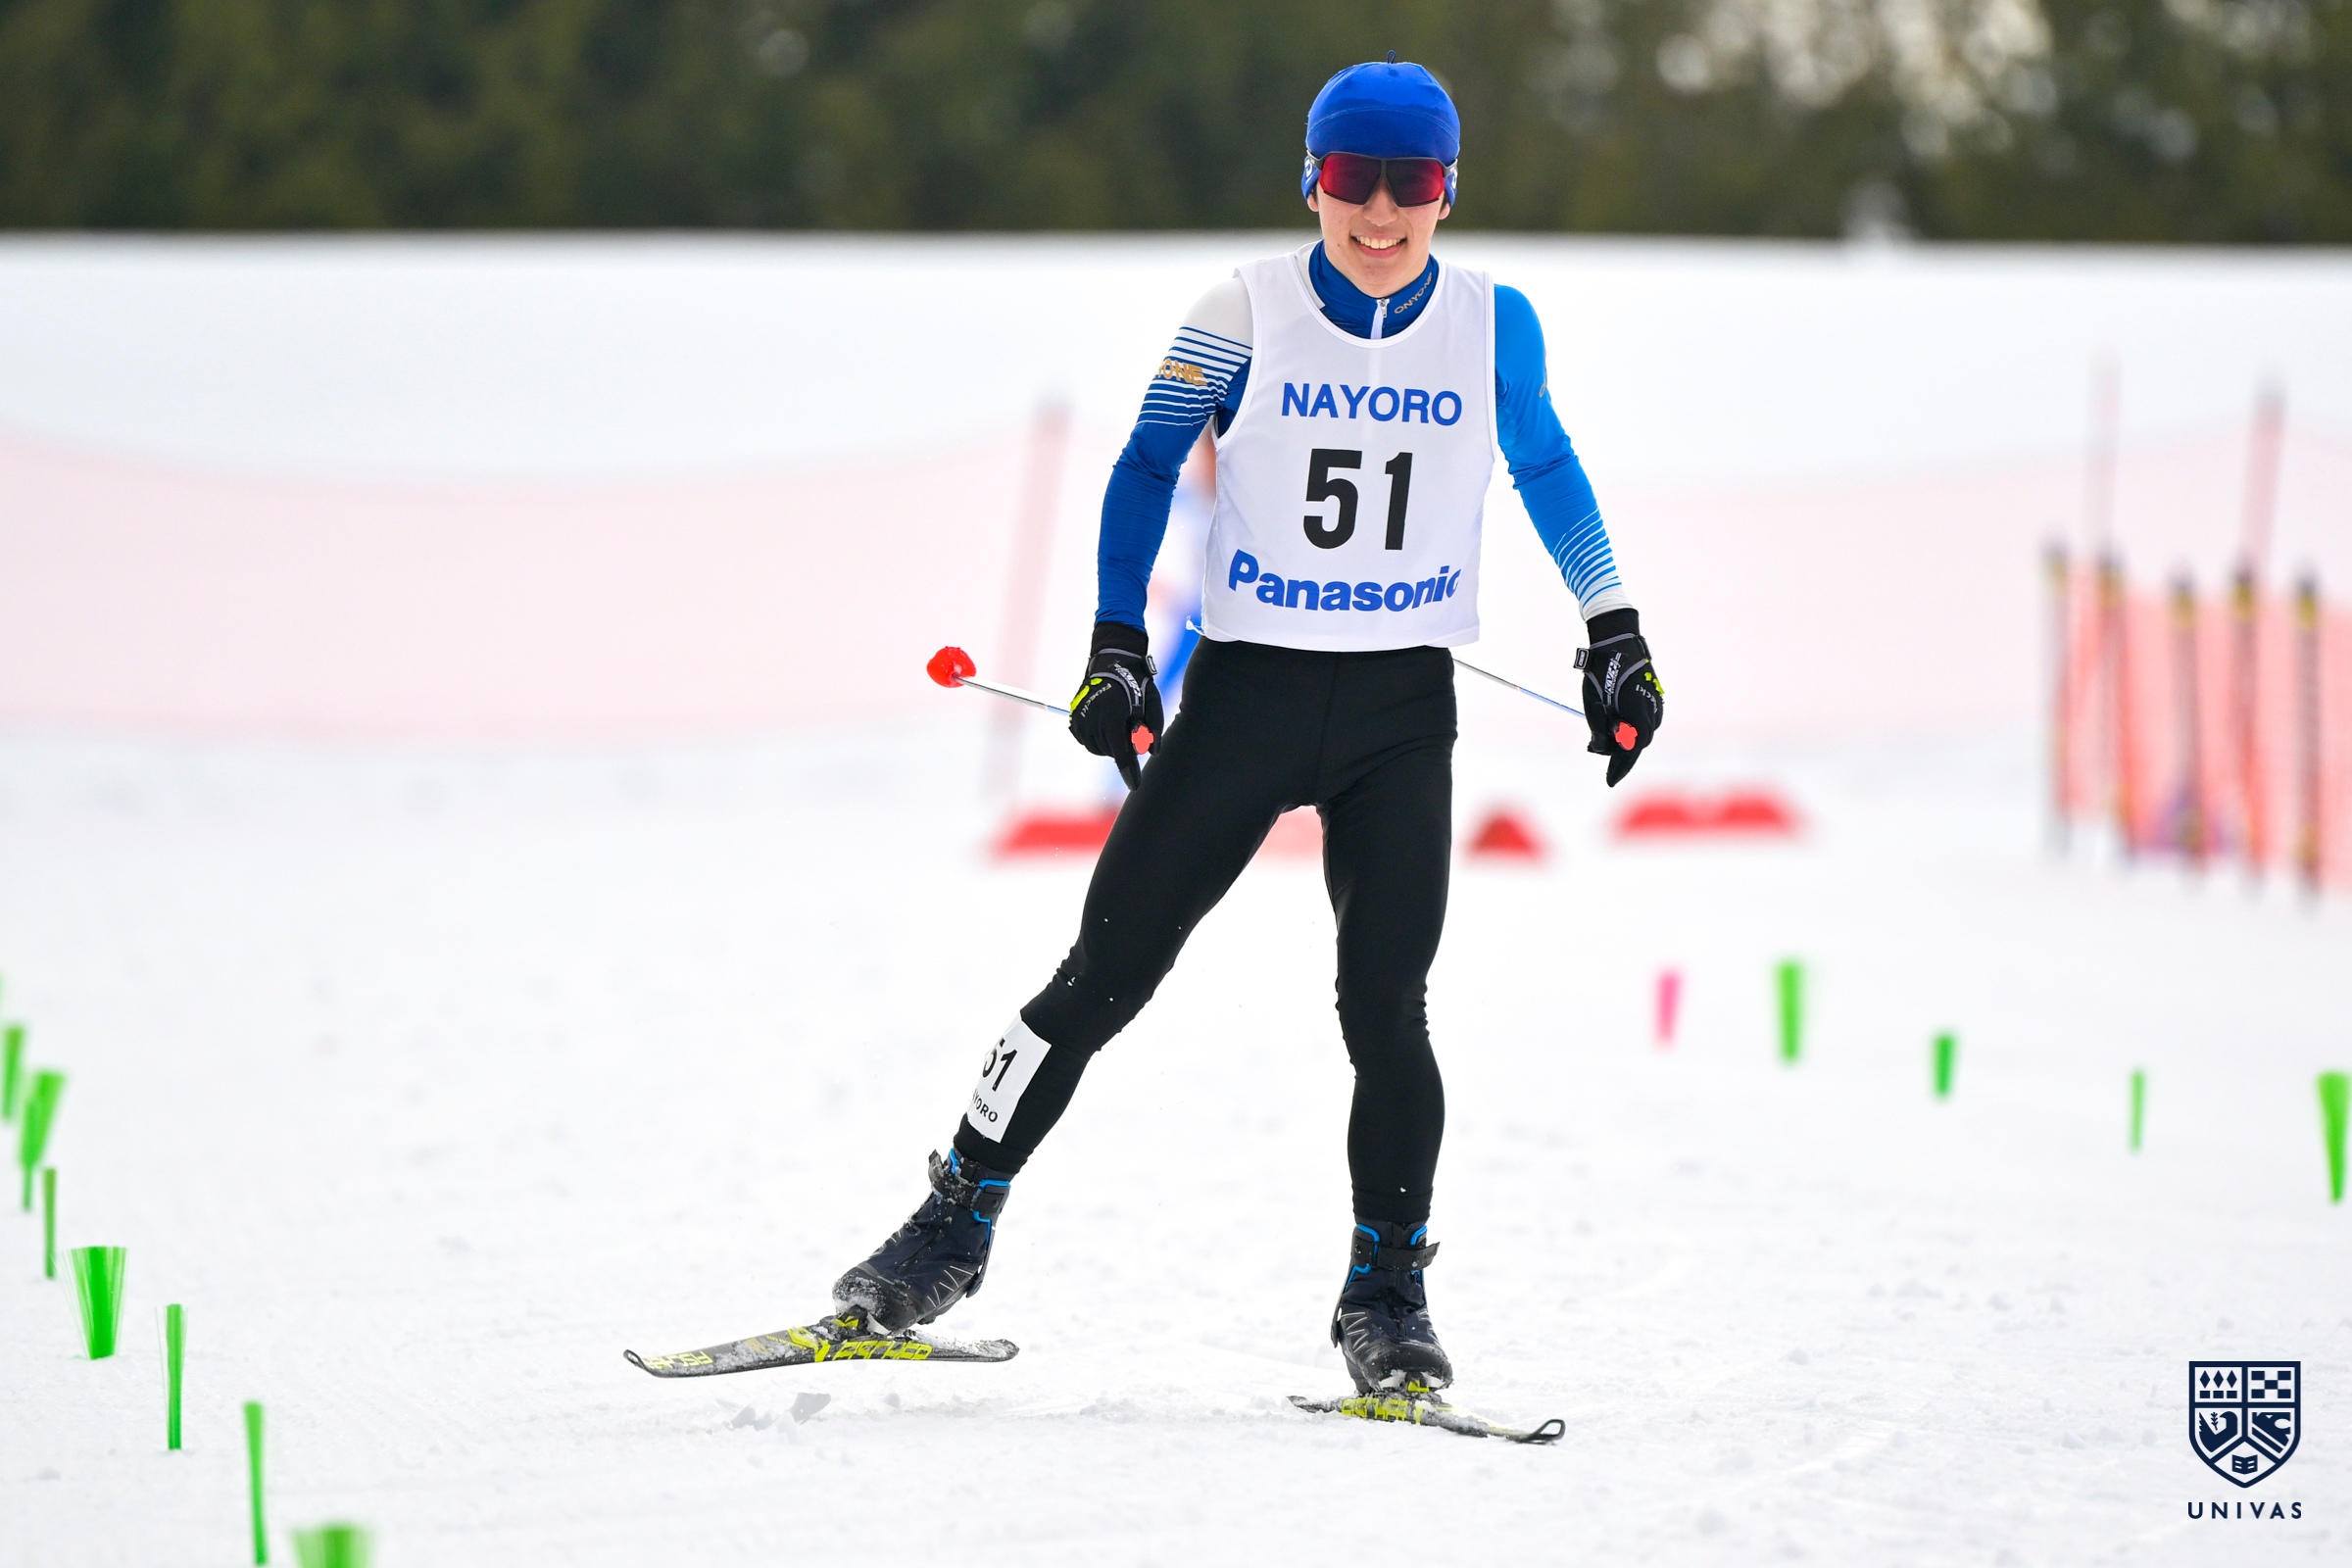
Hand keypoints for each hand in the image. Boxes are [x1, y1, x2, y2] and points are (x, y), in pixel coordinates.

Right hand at [1068, 621, 1163, 788]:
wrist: (1111, 663)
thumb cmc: (1136, 683)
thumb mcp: (1152, 702)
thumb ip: (1154, 728)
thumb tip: (1153, 753)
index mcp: (1113, 716)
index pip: (1121, 753)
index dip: (1129, 771)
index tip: (1135, 786)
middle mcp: (1093, 719)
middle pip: (1112, 752)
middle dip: (1124, 747)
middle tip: (1131, 727)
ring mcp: (1081, 720)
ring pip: (1099, 749)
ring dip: (1111, 744)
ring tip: (1118, 723)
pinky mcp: (1075, 721)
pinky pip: (1088, 742)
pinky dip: (1099, 739)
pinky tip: (1106, 724)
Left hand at [1577, 608, 1661, 786]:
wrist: (1618, 640)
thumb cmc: (1602, 670)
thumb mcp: (1592, 702)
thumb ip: (1598, 729)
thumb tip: (1600, 750)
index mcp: (1636, 711)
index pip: (1632, 750)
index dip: (1620, 767)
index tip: (1609, 781)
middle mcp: (1651, 709)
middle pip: (1638, 743)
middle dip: (1619, 753)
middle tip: (1597, 750)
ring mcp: (1656, 702)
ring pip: (1643, 732)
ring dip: (1626, 739)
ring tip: (1603, 734)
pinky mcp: (1654, 696)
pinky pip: (1646, 720)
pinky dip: (1632, 726)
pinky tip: (1617, 721)